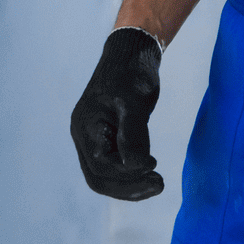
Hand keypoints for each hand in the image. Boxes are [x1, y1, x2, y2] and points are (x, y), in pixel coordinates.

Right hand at [69, 28, 164, 199]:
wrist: (130, 55)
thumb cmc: (132, 74)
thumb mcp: (135, 103)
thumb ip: (133, 136)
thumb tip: (137, 168)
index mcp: (85, 127)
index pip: (101, 166)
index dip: (129, 174)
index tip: (156, 166)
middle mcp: (83, 136)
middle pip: (98, 178)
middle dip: (129, 188)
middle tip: (160, 184)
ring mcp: (91, 139)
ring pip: (104, 177)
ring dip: (130, 185)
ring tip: (158, 183)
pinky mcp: (104, 139)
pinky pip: (111, 167)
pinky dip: (130, 175)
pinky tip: (149, 172)